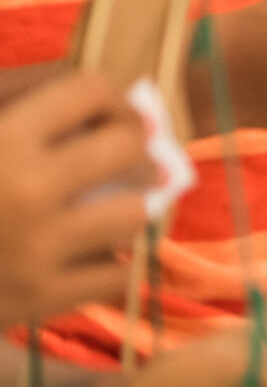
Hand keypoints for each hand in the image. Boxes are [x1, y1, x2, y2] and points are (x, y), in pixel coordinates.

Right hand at [0, 71, 156, 330]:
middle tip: (127, 162)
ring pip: (134, 213)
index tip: (112, 118)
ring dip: (127, 209)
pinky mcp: (39, 298)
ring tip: (107, 210)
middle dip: (134, 151)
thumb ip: (18, 92)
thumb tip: (99, 88)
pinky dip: (109, 265)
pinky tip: (87, 255)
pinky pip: (118, 274)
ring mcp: (35, 248)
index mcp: (0, 140)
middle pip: (127, 148)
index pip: (91, 91)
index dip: (110, 100)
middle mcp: (23, 190)